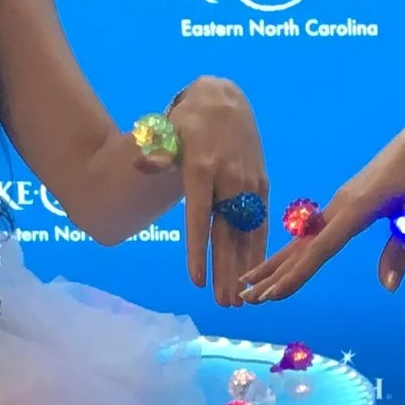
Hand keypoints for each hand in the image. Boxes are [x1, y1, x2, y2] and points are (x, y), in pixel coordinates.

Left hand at [161, 74, 269, 308]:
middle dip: (227, 271)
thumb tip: (142, 164)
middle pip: (227, 234)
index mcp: (203, 169)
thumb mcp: (168, 130)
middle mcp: (230, 180)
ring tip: (239, 298)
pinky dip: (259, 248)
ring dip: (244, 267)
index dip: (198, 250)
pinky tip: (257, 272)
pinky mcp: (262, 184)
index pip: (199, 218)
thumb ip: (158, 152)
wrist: (225, 100)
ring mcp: (250, 183)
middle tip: (224, 304)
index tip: (195, 281)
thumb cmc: (189, 121)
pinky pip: (260, 222)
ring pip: (247, 232)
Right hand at [240, 115, 404, 305]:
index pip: (322, 247)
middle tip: (247, 300)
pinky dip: (292, 252)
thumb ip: (401, 248)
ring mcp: (338, 204)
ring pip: (301, 240)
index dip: (298, 273)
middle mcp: (340, 205)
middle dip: (274, 275)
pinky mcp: (342, 205)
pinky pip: (311, 233)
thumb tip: (389, 287)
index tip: (274, 294)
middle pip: (302, 246)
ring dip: (275, 265)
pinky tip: (277, 265)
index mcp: (357, 206)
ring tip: (248, 287)